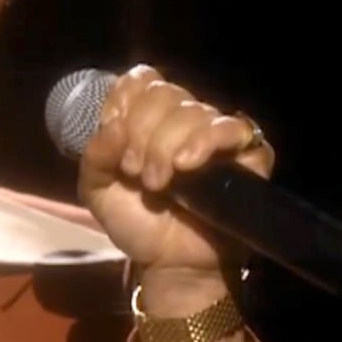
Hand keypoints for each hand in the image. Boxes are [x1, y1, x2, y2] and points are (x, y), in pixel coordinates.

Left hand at [78, 65, 275, 277]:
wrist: (170, 262)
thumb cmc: (137, 222)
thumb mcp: (97, 190)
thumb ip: (95, 155)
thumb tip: (113, 125)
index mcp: (145, 119)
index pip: (140, 80)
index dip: (125, 101)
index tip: (116, 137)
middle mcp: (181, 120)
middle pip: (163, 92)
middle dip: (141, 132)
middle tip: (135, 171)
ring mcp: (214, 134)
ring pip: (192, 110)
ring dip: (165, 145)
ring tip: (157, 182)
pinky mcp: (247, 153)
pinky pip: (232, 127)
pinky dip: (204, 141)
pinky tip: (187, 165)